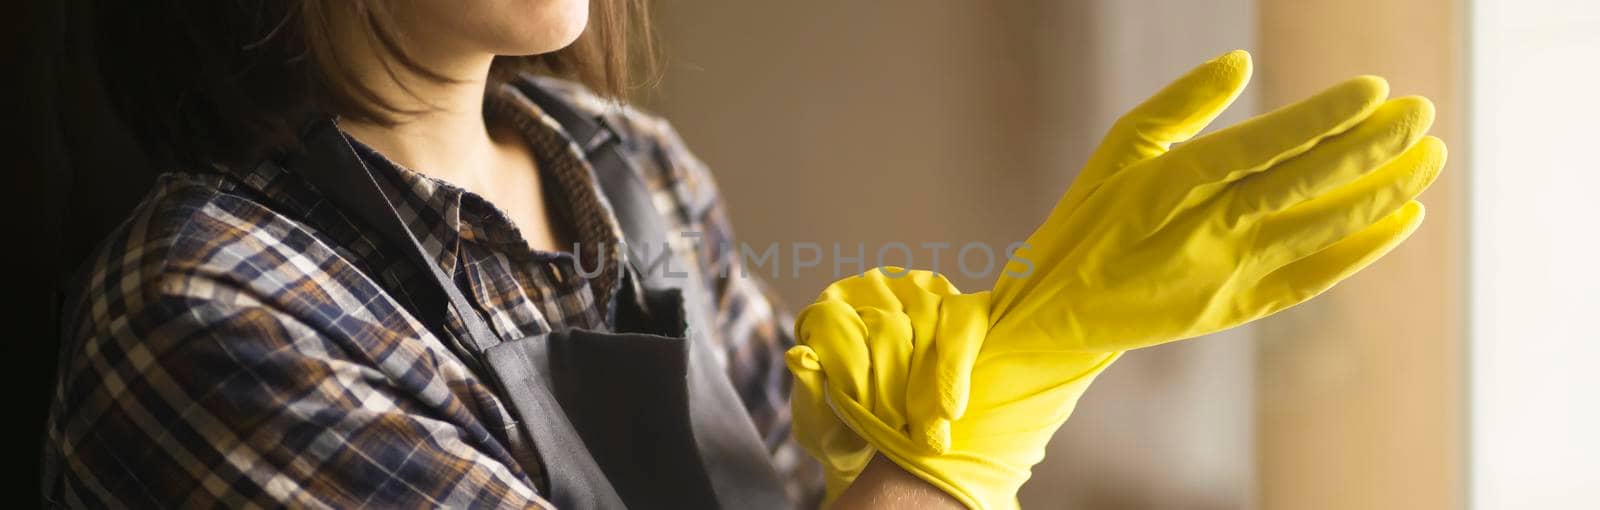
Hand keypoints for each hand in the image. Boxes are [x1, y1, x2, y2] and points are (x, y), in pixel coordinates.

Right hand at [786, 50, 1445, 508]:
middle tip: (1423, 113)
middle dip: (1371, 147)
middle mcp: (1201, 232)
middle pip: (1304, 185)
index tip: (1375, 87)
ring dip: (1381, 192)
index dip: (1322, 118)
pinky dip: (1359, 250)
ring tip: (1430, 157)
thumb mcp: (1119, 148)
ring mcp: (1222, 275)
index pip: (1262, 145)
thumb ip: (1181, 104)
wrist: (1059, 312)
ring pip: (1319, 229)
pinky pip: (1312, 278)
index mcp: (1167, 185)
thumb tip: (1241, 62)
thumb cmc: (1091, 217)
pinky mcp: (1236, 309)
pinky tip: (1402, 218)